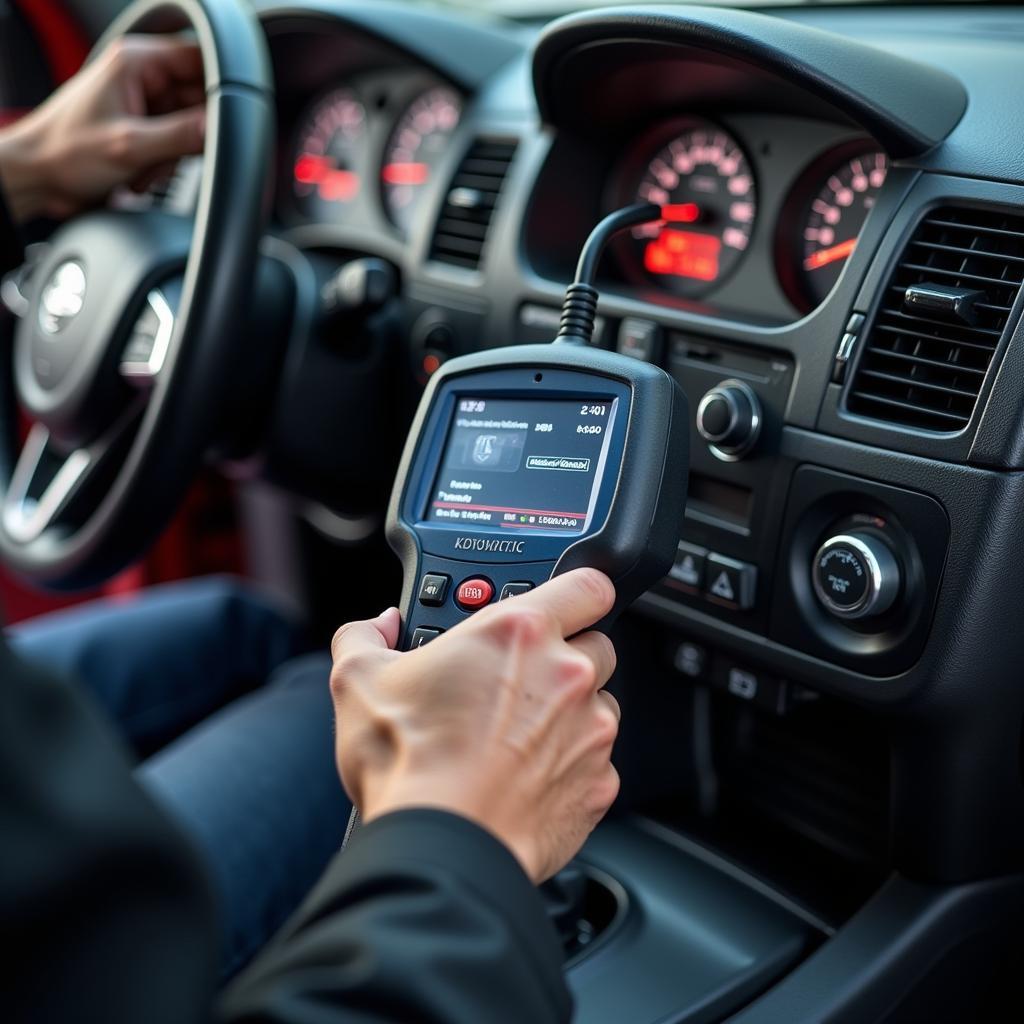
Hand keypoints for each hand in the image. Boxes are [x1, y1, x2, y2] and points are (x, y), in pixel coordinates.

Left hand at [0, 35, 204, 222]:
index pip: (201, 59)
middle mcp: (144, 77)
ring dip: (178, 156)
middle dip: (193, 136)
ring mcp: (146, 103)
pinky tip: (144, 172)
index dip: (220, 91)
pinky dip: (168, 164)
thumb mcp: (129, 145)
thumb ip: (180, 136)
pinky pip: (178, 144)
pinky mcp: (146, 128)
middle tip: (174, 157)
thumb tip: (220, 130)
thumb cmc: (65, 151)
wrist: (39, 175)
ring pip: (192, 127)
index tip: (223, 124)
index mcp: (137, 62)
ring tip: (148, 168)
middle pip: (201, 100)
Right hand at [329, 569, 620, 882]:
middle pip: (597, 645)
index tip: (564, 606)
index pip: (589, 585)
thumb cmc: (406, 761)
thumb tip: (378, 627)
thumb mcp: (359, 679)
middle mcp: (566, 675)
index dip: (580, 592)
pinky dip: (572, 768)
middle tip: (521, 682)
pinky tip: (527, 779)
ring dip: (572, 714)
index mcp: (518, 633)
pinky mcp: (599, 784)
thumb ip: (366, 636)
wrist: (440, 842)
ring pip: (601, 705)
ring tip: (519, 738)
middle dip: (567, 658)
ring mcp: (590, 731)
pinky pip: (598, 764)